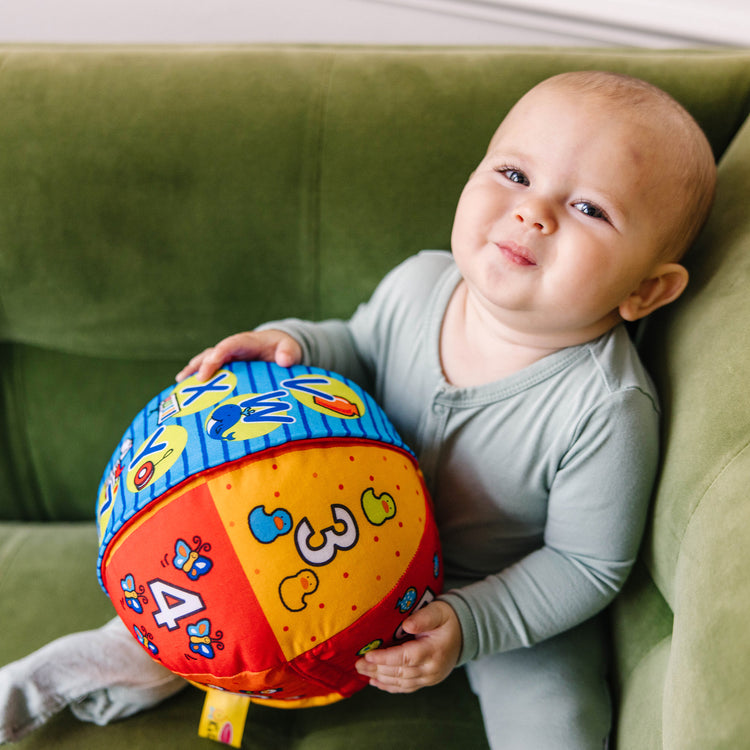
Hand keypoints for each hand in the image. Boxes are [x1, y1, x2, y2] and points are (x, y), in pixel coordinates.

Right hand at [175, 330, 302, 382]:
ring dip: (192, 372)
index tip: (208, 368)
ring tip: (179, 385)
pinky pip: (209, 372)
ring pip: (205, 362)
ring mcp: (227, 358)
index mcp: (246, 342)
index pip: (228, 345)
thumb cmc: (284, 348)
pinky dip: (196, 380)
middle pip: (212, 354)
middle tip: (192, 381)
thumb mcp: (289, 348)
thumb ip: (288, 353)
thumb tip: (284, 360)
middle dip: (200, 366)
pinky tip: (184, 392)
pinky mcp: (225, 368)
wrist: (280, 349)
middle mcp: (232, 348)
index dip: (217, 355)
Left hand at [355, 601, 461, 693]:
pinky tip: (375, 681)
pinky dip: (389, 686)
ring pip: (401, 682)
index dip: (386, 658)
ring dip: (380, 678)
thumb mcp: (438, 611)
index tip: (368, 655)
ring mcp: (429, 678)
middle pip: (400, 672)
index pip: (406, 658)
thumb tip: (407, 625)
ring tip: (362, 671)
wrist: (463, 633)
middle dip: (377, 668)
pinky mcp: (426, 681)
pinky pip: (405, 687)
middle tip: (358, 663)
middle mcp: (432, 669)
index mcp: (434, 651)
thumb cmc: (447, 619)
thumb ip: (423, 618)